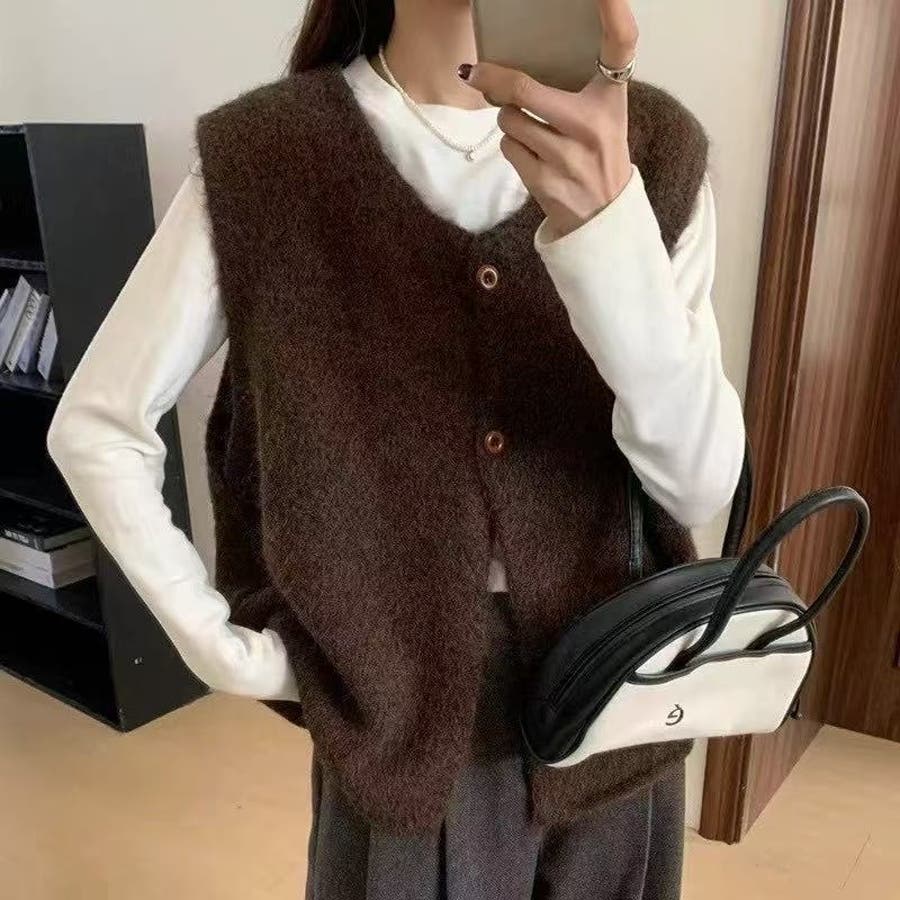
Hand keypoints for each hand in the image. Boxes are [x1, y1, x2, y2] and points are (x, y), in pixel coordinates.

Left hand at [459, 0, 637, 238]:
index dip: (615, 13)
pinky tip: (531, 153)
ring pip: (509, 120)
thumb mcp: (603, 114)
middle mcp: (592, 125)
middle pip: (523, 88)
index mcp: (611, 99)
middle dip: (494, 81)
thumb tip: (513, 68)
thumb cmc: (597, 154)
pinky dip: (512, 147)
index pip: (621, 46)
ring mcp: (566, 156)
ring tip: (527, 128)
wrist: (603, 215)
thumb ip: (576, 86)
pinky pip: (508, 148)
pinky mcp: (545, 181)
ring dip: (508, 120)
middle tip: (479, 74)